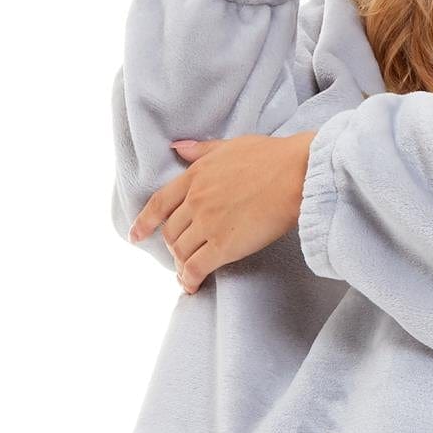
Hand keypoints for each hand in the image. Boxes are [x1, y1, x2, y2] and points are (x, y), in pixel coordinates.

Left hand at [127, 132, 318, 291]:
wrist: (296, 174)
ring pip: (181, 251)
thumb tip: (177, 148)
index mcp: (194, 177)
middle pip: (171, 232)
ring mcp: (208, 224)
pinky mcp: (223, 245)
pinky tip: (192, 286)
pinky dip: (189, 280)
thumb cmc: (272, 157)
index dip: (144, 222)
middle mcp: (195, 201)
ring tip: (188, 274)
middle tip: (181, 256)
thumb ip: (201, 150)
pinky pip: (196, 268)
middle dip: (173, 246)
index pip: (159, 204)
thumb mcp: (229, 146)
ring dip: (181, 265)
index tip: (136, 235)